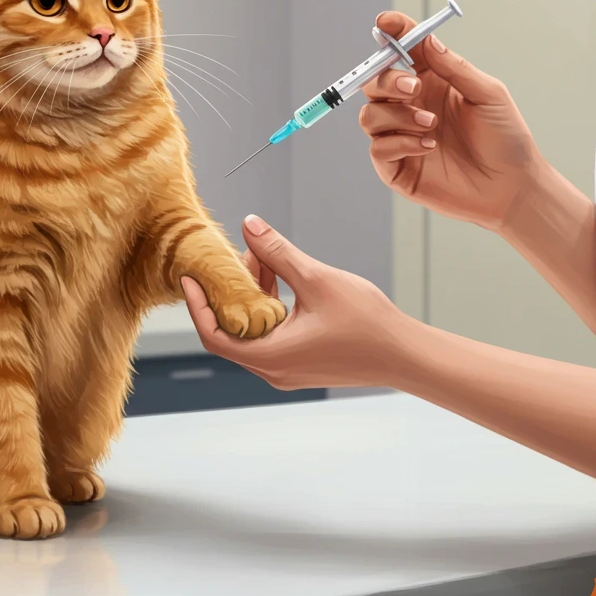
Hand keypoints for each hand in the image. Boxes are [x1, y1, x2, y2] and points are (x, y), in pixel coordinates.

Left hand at [182, 216, 410, 389]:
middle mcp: (273, 369)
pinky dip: (269, 308)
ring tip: (261, 259)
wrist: (406, 355)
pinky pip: (271, 336)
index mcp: (270, 356)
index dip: (197, 305)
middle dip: (230, 291)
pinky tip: (280, 278)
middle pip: (233, 331)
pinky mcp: (301, 364)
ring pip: (253, 331)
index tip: (190, 277)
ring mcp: (287, 369)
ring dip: (252, 296)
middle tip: (238, 257)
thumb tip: (250, 225)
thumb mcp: (316, 279)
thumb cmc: (367, 322)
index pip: (214, 335)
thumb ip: (278, 253)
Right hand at [359, 12, 542, 231]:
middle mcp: (411, 106)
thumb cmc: (505, 138)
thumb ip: (455, 67)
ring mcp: (401, 136)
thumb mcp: (488, 94)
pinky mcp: (397, 167)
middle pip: (374, 82)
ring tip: (431, 125)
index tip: (385, 23)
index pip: (402, 51)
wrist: (512, 186)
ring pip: (371, 115)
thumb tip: (427, 40)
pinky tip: (429, 146)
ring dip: (397, 115)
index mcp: (432, 82)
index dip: (392, 34)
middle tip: (414, 88)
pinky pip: (378, 148)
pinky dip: (400, 143)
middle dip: (387, 80)